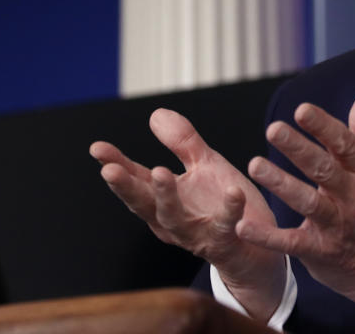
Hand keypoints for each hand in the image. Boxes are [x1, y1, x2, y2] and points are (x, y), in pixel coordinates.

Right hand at [90, 109, 285, 320]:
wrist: (258, 242)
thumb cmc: (223, 204)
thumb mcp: (205, 166)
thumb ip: (183, 143)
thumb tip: (155, 114)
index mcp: (164, 199)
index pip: (135, 180)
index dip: (115, 165)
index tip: (96, 148)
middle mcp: (172, 220)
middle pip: (143, 203)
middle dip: (126, 187)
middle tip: (109, 170)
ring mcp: (196, 233)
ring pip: (174, 219)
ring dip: (166, 197)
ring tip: (161, 172)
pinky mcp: (225, 241)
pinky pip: (225, 226)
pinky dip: (228, 210)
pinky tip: (233, 192)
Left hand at [236, 86, 354, 316]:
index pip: (346, 145)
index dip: (324, 127)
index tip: (302, 110)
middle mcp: (354, 196)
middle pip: (324, 170)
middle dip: (298, 149)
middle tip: (273, 128)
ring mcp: (337, 225)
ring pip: (307, 203)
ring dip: (280, 184)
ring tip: (255, 164)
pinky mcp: (320, 251)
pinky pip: (291, 242)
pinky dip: (267, 237)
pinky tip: (243, 226)